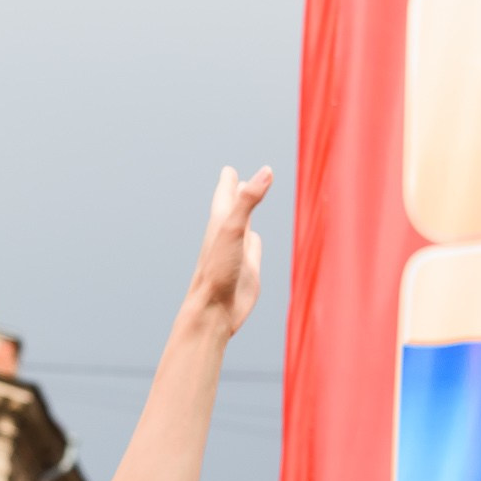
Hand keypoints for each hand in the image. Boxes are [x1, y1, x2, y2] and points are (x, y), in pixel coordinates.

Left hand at [187, 167, 271, 337]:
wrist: (214, 311)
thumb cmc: (217, 271)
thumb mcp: (233, 228)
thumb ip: (248, 200)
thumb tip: (266, 172)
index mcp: (220, 223)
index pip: (225, 195)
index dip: (228, 181)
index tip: (228, 170)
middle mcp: (228, 236)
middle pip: (232, 208)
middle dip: (236, 192)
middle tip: (238, 179)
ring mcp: (238, 253)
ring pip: (244, 227)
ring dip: (246, 215)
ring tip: (249, 205)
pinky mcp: (248, 270)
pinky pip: (253, 249)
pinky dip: (255, 241)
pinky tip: (255, 240)